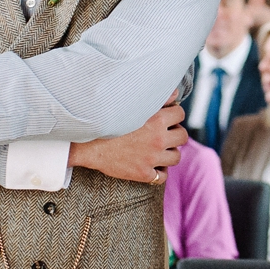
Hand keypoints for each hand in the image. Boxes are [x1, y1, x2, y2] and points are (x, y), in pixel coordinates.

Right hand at [69, 103, 186, 183]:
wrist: (86, 145)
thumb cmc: (108, 121)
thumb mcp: (132, 105)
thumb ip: (157, 98)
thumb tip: (175, 93)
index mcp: (156, 120)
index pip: (180, 114)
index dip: (174, 114)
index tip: (166, 117)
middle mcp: (157, 140)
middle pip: (182, 136)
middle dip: (175, 134)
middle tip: (163, 134)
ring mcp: (151, 158)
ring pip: (176, 157)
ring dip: (169, 152)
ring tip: (158, 149)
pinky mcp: (143, 174)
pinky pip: (163, 176)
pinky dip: (160, 171)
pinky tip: (151, 164)